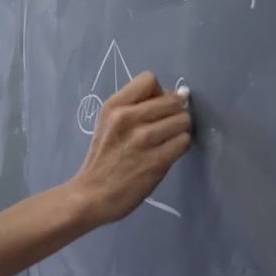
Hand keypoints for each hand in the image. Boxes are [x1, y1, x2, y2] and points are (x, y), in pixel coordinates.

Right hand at [69, 71, 191, 225]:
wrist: (92, 195)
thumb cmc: (102, 159)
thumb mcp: (109, 124)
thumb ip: (135, 108)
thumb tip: (176, 96)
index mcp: (114, 106)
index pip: (149, 80)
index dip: (158, 93)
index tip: (155, 109)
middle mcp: (127, 118)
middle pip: (172, 100)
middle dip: (176, 112)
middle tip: (166, 128)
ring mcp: (142, 140)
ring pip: (182, 120)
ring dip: (180, 130)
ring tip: (168, 141)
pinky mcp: (156, 161)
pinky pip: (183, 142)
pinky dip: (180, 146)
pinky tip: (168, 154)